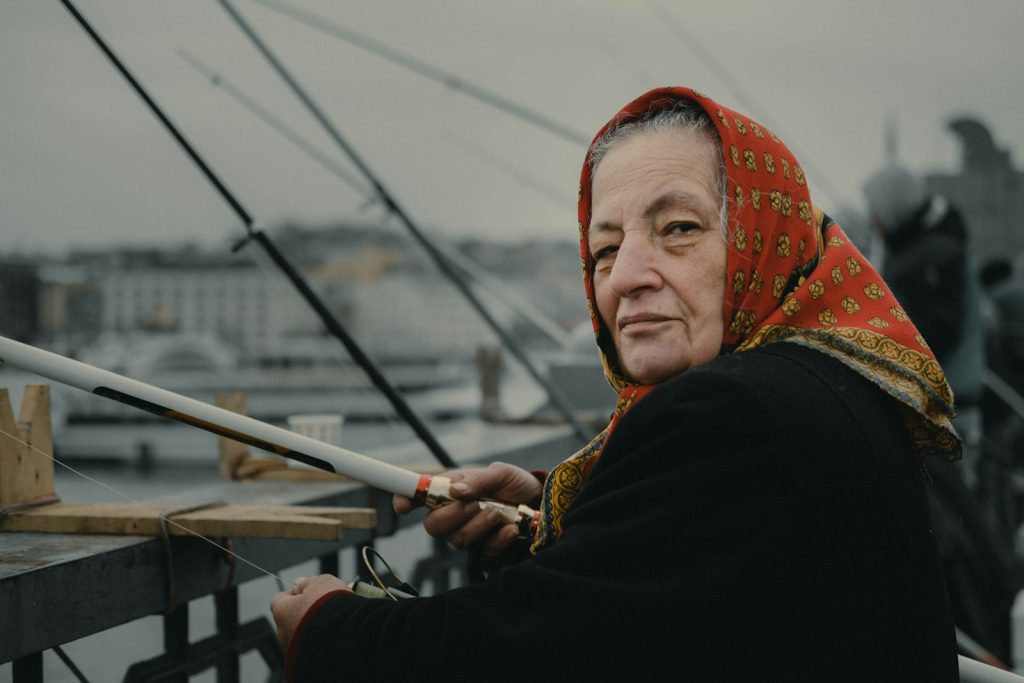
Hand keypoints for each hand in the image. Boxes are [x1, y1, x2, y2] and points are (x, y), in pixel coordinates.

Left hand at [270, 574, 350, 646]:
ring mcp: (294, 648)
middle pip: (290, 617)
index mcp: (281, 611)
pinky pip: (310, 645)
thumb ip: (307, 582)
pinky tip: (333, 632)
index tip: (306, 590)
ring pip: (300, 633)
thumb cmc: (329, 604)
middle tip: (322, 604)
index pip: (279, 599)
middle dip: (303, 611)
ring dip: (311, 626)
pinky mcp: (307, 659)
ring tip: (331, 619)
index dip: (293, 593)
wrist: (344, 633)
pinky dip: (318, 639)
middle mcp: (283, 632)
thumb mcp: (320, 582)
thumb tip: (298, 583)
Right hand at [393, 462, 541, 557]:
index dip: (405, 500)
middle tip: (475, 504)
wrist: (545, 506)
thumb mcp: (502, 473)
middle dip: (452, 515)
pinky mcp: (486, 554)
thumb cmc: (518, 486)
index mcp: (452, 491)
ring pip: (456, 540)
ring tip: (498, 513)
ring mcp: (470, 536)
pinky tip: (511, 529)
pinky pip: (482, 553)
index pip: (420, 496)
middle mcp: (456, 516)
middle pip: (432, 526)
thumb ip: (478, 480)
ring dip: (477, 525)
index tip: (402, 506)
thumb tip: (455, 490)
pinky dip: (497, 539)